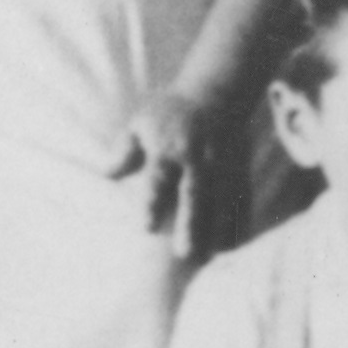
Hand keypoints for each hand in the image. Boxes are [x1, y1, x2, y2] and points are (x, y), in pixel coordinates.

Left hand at [115, 84, 229, 257]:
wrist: (215, 92)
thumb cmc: (169, 112)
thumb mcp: (140, 124)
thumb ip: (123, 152)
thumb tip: (106, 176)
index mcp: (168, 149)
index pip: (159, 179)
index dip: (152, 203)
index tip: (147, 228)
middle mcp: (196, 159)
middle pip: (194, 195)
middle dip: (190, 224)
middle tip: (184, 253)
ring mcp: (221, 165)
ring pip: (222, 201)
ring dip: (217, 229)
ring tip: (212, 255)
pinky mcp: (239, 169)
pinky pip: (241, 198)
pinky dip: (239, 221)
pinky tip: (233, 244)